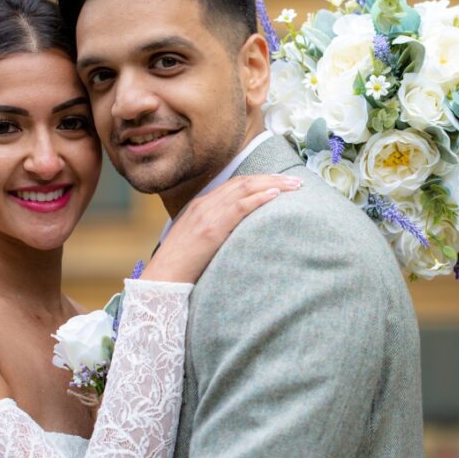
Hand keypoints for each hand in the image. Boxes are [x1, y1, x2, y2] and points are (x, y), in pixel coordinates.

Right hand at [150, 173, 300, 284]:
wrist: (162, 279)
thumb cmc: (179, 267)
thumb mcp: (197, 241)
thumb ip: (215, 231)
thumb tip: (239, 235)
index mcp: (201, 205)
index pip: (235, 184)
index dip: (259, 180)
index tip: (279, 182)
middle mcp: (205, 203)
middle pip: (244, 182)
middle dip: (272, 178)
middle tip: (296, 180)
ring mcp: (208, 214)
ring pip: (245, 189)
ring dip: (272, 184)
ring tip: (293, 185)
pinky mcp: (212, 228)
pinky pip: (239, 207)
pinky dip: (259, 198)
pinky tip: (275, 195)